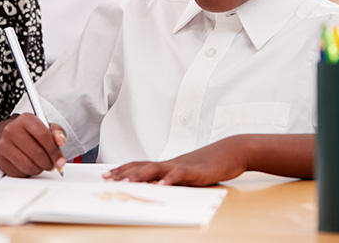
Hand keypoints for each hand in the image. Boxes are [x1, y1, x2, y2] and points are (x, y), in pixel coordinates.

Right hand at [0, 113, 65, 176]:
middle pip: (36, 152)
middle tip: (52, 164)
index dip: (54, 151)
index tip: (60, 161)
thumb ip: (57, 133)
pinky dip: (28, 173)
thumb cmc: (33, 133)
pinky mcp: (0, 160)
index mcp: (25, 119)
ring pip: (28, 165)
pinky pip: (19, 172)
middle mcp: (12, 130)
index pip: (43, 135)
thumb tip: (60, 141)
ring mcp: (4, 145)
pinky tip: (30, 166)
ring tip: (41, 165)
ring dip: (39, 169)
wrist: (13, 137)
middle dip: (48, 163)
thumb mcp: (48, 129)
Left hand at [103, 136, 249, 185]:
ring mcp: (183, 165)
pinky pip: (181, 175)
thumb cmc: (210, 163)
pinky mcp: (196, 171)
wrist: (231, 151)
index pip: (140, 165)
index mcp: (168, 164)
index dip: (123, 169)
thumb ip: (173, 178)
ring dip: (140, 176)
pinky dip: (170, 180)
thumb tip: (158, 188)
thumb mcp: (188, 173)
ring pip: (157, 169)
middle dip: (124, 173)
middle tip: (107, 179)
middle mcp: (171, 163)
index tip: (107, 174)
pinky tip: (161, 185)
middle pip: (143, 166)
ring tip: (127, 183)